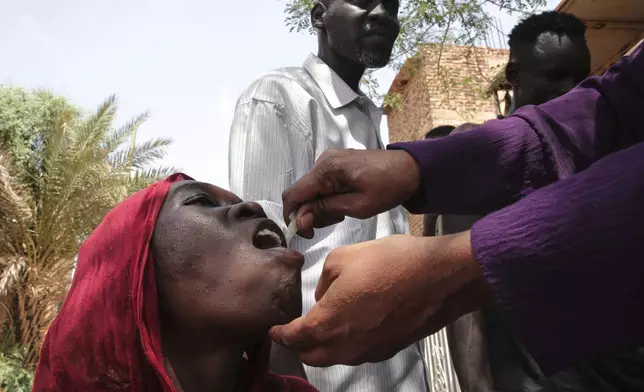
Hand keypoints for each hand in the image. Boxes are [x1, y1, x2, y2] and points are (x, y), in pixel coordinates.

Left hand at [269, 232, 492, 366]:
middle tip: (295, 329)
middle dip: (299, 344)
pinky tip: (351, 323)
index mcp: (328, 323)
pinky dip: (346, 343)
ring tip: (322, 325)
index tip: (273, 329)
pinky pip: (357, 352)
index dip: (280, 334)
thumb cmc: (390, 262)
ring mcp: (369, 352)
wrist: (441, 277)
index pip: (294, 338)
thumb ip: (324, 280)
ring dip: (323, 345)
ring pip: (335, 357)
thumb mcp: (343, 257)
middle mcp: (346, 346)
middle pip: (312, 355)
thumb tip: (325, 295)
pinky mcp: (388, 349)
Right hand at [282, 149, 420, 237]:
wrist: (410, 169)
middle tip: (335, 221)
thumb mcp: (358, 206)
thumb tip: (299, 219)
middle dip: (311, 213)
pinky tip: (344, 203)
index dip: (293, 216)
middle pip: (301, 193)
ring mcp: (328, 160)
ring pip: (310, 190)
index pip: (293, 194)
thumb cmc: (388, 188)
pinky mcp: (335, 163)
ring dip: (320, 207)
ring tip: (343, 212)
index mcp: (326, 169)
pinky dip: (327, 198)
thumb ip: (326, 210)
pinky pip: (321, 184)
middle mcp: (322, 161)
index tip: (307, 233)